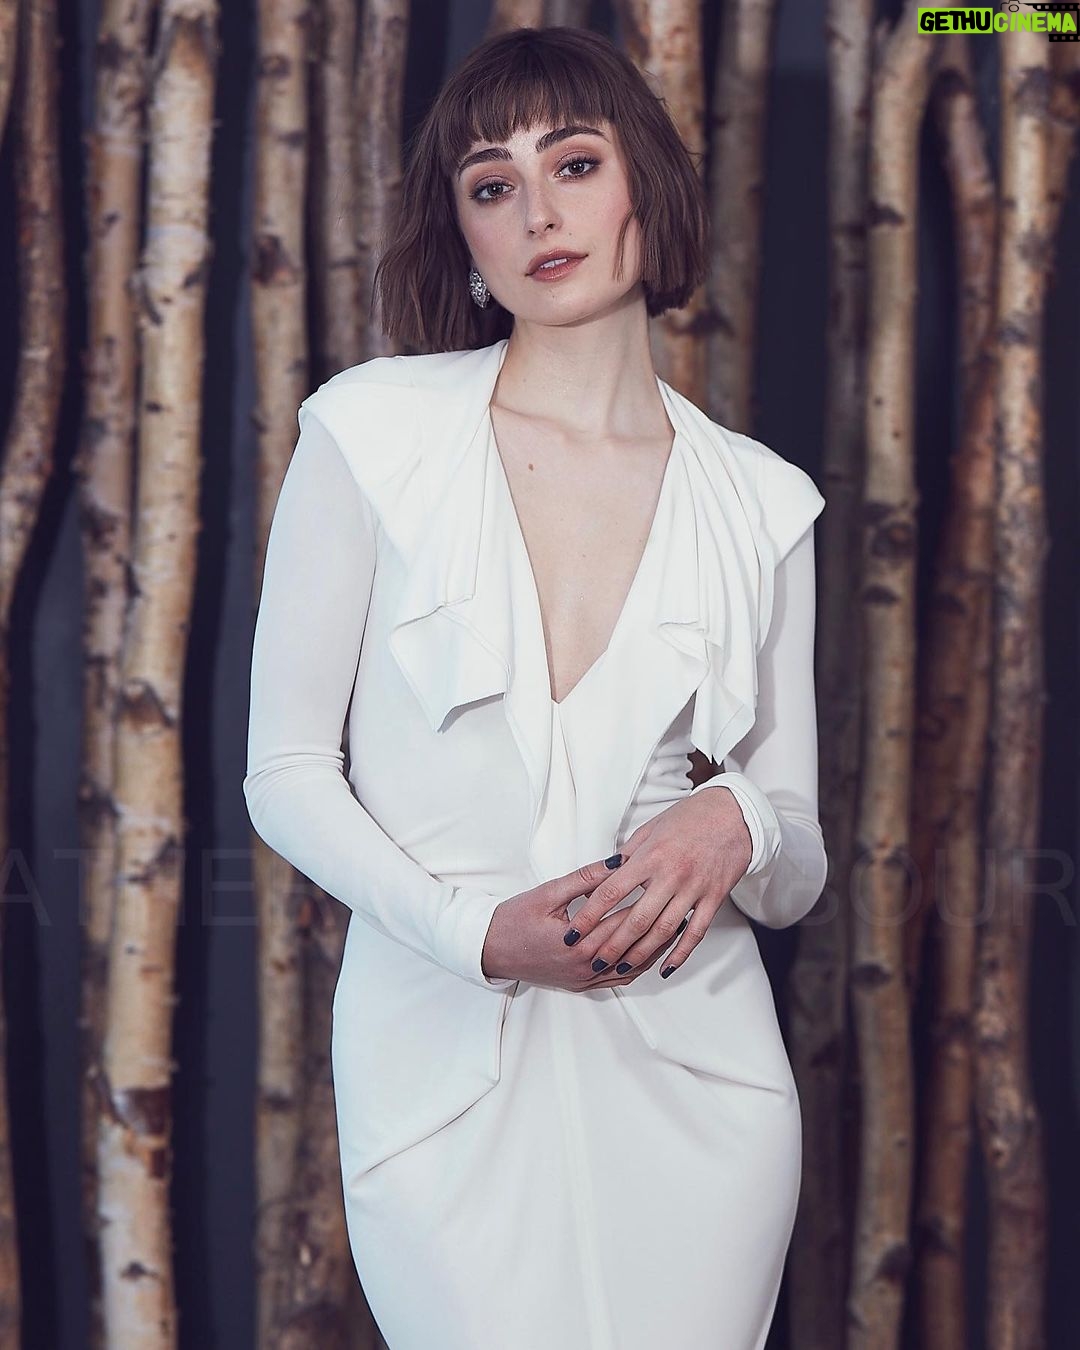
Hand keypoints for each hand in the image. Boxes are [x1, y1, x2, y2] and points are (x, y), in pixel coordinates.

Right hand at [481, 855, 667, 990]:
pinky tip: (652, 952)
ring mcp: (583, 979)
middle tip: (685, 906)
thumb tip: (617, 863)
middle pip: (632, 945)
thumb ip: (585, 879)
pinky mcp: (581, 984)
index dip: (649, 903)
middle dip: (660, 926)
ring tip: (678, 929)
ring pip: (631, 967)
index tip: (669, 889)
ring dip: (655, 949)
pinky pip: (618, 979)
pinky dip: (638, 965)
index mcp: (576, 943)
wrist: (489, 951)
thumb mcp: (547, 893)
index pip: (622, 921)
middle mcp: (584, 966)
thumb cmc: (513, 920)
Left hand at [565, 787, 753, 986]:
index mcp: (651, 856)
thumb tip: (603, 874)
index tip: (573, 933)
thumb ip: (627, 854)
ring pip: (664, 931)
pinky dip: (680, 954)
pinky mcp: (714, 899)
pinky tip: (665, 968)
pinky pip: (695, 933)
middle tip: (593, 961)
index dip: (589, 915)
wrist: (734, 814)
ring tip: (621, 968)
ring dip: (641, 954)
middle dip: (612, 945)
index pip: (612, 892)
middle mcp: (671, 875)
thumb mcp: (651, 828)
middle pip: (636, 919)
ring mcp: (695, 889)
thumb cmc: (689, 817)